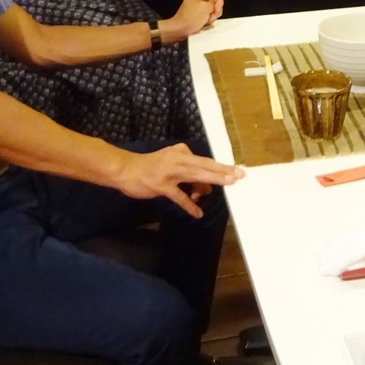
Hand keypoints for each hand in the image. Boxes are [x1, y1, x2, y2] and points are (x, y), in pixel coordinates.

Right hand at [113, 142, 243, 217]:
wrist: (125, 169)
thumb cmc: (150, 167)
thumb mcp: (171, 163)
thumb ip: (188, 173)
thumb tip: (205, 188)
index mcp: (181, 152)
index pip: (205, 160)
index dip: (221, 166)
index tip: (236, 169)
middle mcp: (178, 159)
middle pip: (205, 165)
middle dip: (223, 170)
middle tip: (239, 175)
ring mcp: (169, 172)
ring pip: (195, 176)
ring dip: (212, 181)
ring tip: (227, 185)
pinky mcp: (161, 185)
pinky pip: (179, 197)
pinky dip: (189, 205)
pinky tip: (197, 213)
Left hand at [169, 0, 224, 38]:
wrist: (179, 29)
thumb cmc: (191, 18)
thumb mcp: (206, 8)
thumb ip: (215, 4)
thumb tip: (217, 7)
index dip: (220, 1)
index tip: (217, 11)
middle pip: (215, 0)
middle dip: (215, 10)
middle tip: (211, 17)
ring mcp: (197, 4)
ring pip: (212, 8)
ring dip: (211, 16)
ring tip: (205, 21)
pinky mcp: (197, 12)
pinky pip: (208, 14)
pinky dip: (208, 19)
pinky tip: (203, 23)